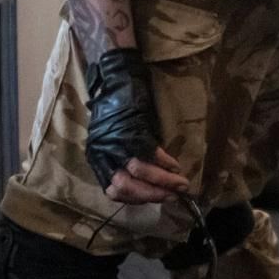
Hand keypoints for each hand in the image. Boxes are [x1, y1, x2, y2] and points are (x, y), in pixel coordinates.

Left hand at [83, 48, 190, 204]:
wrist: (118, 79)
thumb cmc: (118, 111)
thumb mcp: (116, 142)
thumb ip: (127, 162)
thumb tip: (152, 184)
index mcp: (97, 159)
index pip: (113, 191)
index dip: (137, 198)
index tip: (155, 198)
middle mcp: (102, 153)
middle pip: (125, 185)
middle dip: (152, 194)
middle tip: (173, 195)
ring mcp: (115, 141)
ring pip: (138, 171)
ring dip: (163, 181)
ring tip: (180, 183)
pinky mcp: (130, 128)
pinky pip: (150, 151)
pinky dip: (165, 161)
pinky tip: (176, 165)